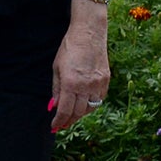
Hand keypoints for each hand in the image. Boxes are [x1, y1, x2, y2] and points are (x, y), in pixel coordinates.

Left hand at [46, 12, 109, 134]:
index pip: (65, 111)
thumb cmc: (69, 49)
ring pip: (90, 108)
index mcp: (70, 83)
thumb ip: (56, 90)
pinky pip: (99, 99)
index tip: (54, 126)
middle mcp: (85, 86)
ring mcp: (98, 84)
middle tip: (62, 124)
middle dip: (69, 121)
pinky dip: (91, 104)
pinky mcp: (106, 81)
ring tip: (72, 114)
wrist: (89, 34)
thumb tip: (54, 107)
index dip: (59, 121)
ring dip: (80, 114)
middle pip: (78, 113)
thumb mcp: (57, 69)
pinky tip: (84, 103)